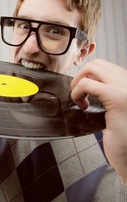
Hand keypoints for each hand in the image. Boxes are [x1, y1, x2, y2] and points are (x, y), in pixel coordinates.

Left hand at [71, 59, 126, 185]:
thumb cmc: (123, 138)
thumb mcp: (115, 110)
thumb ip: (107, 95)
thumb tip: (87, 85)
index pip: (105, 66)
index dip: (88, 76)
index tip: (84, 91)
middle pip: (97, 63)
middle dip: (81, 77)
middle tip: (79, 96)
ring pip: (92, 68)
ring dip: (79, 83)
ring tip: (81, 100)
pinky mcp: (118, 98)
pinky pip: (87, 84)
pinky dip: (78, 93)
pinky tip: (83, 106)